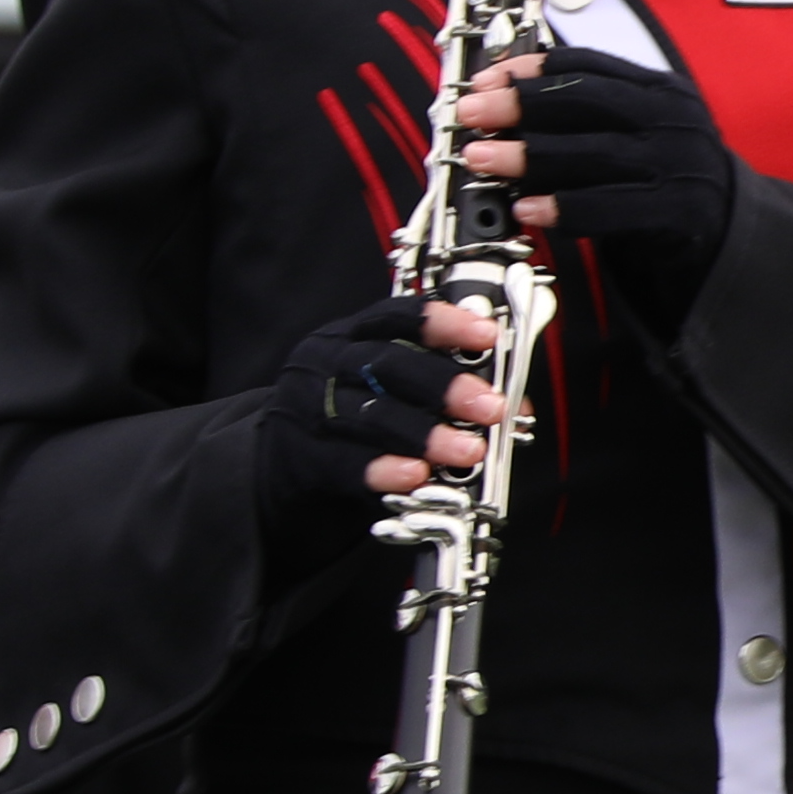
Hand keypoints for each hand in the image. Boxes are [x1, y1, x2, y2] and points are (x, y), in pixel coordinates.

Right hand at [261, 292, 508, 567]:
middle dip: (446, 386)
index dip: (444, 322)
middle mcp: (326, 363)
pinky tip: (416, 477)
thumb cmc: (351, 415)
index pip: (397, 315)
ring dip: (426, 435)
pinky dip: (385, 470)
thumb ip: (447, 386)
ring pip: (371, 417)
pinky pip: (345, 464)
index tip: (488, 336)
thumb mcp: (391, 388)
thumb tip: (515, 403)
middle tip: (491, 408)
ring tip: (470, 452)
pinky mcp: (302, 458)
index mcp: (351, 334)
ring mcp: (308, 409)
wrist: (277, 463)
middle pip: (387, 365)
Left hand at [453, 51, 735, 319]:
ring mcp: (679, 166)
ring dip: (529, 156)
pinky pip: (610, 209)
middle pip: (587, 102)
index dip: (530, 70)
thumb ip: (588, 114)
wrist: (727, 233)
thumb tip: (503, 102)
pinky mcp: (679, 213)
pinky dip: (563, 208)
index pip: (589, 66)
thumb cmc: (664, 179)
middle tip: (471, 113)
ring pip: (593, 153)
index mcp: (661, 90)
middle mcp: (672, 121)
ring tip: (482, 160)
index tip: (484, 80)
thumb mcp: (638, 131)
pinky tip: (526, 209)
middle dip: (520, 104)